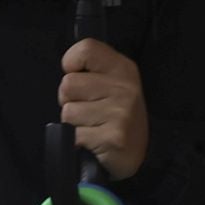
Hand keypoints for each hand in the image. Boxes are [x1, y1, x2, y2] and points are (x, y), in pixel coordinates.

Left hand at [59, 39, 148, 180]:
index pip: (86, 49)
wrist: (137, 155)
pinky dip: (77, 142)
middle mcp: (124, 87)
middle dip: (70, 100)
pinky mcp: (113, 137)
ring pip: (68, 111)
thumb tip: (67, 68)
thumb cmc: (116, 117)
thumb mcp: (113, 84)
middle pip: (68, 83)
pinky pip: (73, 135)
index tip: (78, 76)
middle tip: (88, 109)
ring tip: (93, 126)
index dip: (71, 63)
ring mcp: (120, 112)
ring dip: (73, 123)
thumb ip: (92, 69)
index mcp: (123, 68)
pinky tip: (94, 141)